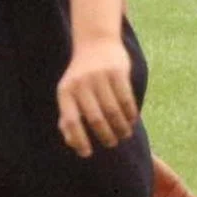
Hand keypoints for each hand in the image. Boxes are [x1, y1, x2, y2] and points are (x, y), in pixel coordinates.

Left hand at [56, 36, 137, 155]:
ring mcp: (99, 77)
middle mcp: (80, 84)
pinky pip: (126, 99)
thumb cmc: (80, 76)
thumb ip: (68, 116)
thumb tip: (73, 142)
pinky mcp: (117, 72)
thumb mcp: (69, 92)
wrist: (96, 42)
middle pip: (96, 120)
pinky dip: (130, 114)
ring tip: (124, 134)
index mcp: (65, 92)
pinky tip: (132, 120)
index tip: (87, 153)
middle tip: (112, 143)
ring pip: (113, 112)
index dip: (79, 140)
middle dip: (105, 136)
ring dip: (121, 128)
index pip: (71, 122)